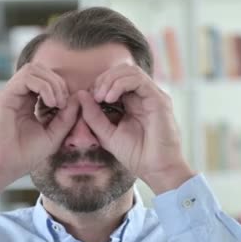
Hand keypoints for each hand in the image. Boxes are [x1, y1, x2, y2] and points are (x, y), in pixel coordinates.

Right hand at [0, 63, 78, 199]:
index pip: (45, 80)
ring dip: (52, 83)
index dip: (61, 87)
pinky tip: (51, 103)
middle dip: (58, 82)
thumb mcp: (53, 135)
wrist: (3, 168)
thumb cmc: (25, 155)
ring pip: (33, 69)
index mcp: (27, 102)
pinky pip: (27, 78)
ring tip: (57, 103)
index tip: (68, 107)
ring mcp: (10, 94)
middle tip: (64, 104)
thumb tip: (78, 97)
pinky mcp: (4, 97)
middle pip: (40, 70)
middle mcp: (17, 95)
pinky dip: (44, 86)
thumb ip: (66, 117)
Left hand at [81, 64, 195, 193]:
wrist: (156, 170)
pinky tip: (109, 98)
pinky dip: (120, 84)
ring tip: (100, 97)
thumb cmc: (136, 155)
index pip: (115, 79)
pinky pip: (138, 80)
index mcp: (133, 103)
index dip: (99, 84)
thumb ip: (93, 116)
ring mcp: (153, 96)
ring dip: (110, 80)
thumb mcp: (107, 134)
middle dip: (103, 79)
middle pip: (122, 70)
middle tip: (93, 96)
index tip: (87, 99)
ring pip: (130, 70)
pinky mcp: (159, 100)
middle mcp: (144, 96)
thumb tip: (81, 94)